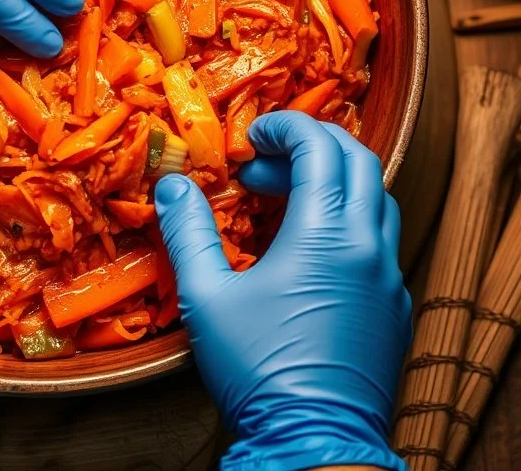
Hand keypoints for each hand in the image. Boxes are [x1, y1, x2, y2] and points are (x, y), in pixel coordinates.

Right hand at [155, 111, 410, 470]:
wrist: (315, 445)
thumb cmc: (259, 368)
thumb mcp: (208, 296)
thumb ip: (188, 231)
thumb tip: (172, 185)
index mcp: (327, 234)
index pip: (321, 146)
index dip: (286, 128)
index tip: (252, 135)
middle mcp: (369, 246)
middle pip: (358, 160)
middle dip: (310, 145)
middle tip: (264, 161)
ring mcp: (388, 276)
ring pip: (374, 198)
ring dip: (330, 181)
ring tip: (281, 199)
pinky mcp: (393, 305)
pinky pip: (379, 239)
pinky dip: (345, 219)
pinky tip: (307, 247)